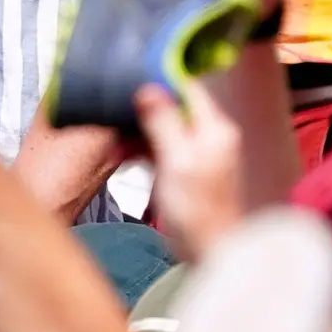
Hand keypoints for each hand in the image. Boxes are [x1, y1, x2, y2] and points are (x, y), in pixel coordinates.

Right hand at [130, 79, 248, 261]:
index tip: (133, 81)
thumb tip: (149, 88)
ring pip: (164, 129)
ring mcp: (198, 153)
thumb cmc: (197, 210)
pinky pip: (162, 149)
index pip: (188, 88)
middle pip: (174, 107)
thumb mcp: (176, 161)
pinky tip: (122, 156)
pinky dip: (143, 151)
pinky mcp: (186, 169)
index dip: (161, 81)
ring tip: (116, 143)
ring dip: (139, 133)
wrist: (208, 250)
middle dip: (144, 111)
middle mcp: (210, 136)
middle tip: (118, 113)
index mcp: (214, 128)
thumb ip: (164, 123)